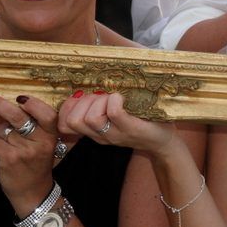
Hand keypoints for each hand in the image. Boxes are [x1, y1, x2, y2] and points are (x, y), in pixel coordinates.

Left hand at [0, 91, 66, 216]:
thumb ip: (36, 123)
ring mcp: (23, 152)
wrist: (33, 192)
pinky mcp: (9, 159)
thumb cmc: (36, 162)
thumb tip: (17, 100)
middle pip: (18, 117)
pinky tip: (3, 152)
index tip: (21, 97)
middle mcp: (40, 143)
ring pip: (2, 129)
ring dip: (0, 132)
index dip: (34, 105)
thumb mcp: (45, 143)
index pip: (47, 115)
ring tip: (10, 142)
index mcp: (51, 135)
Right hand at [58, 91, 177, 157]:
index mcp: (93, 132)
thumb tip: (84, 85)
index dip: (66, 107)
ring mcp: (115, 134)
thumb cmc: (138, 121)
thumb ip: (97, 107)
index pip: (64, 125)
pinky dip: (115, 100)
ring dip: (99, 102)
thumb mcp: (112, 117)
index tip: (81, 96)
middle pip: (73, 121)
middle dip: (83, 102)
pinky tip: (122, 98)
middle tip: (100, 97)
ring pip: (90, 118)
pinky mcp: (131, 128)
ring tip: (112, 99)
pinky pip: (114, 113)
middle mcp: (101, 135)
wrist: (163, 141)